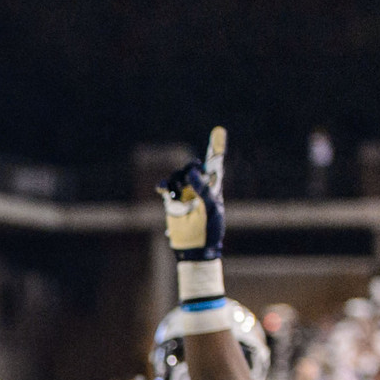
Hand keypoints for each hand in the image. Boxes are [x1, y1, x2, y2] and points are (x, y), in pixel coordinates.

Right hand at [159, 126, 227, 260]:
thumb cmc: (209, 229)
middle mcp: (199, 186)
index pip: (215, 163)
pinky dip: (164, 185)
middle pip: (193, 167)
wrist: (194, 249)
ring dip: (175, 179)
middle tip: (191, 177)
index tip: (218, 131)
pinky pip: (167, 187)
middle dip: (191, 169)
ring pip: (178, 176)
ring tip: (174, 190)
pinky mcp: (172, 201)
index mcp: (213, 186)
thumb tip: (191, 171)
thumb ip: (203, 188)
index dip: (216, 147)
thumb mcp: (211, 207)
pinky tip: (161, 188)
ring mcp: (184, 193)